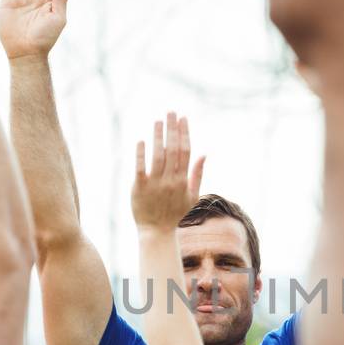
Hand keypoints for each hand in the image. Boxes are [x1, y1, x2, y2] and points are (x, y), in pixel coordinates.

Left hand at [132, 113, 205, 232]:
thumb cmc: (176, 214)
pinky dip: (141, 153)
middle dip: (172, 129)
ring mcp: (155, 183)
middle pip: (173, 149)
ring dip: (158, 136)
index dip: (184, 133)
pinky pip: (141, 167)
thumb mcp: (192, 196)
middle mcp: (170, 179)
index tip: (183, 118)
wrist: (157, 232)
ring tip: (158, 121)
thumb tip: (203, 154)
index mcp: (183, 180)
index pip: (185, 151)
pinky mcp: (140, 187)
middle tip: (171, 112)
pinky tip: (142, 140)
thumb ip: (197, 174)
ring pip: (158, 155)